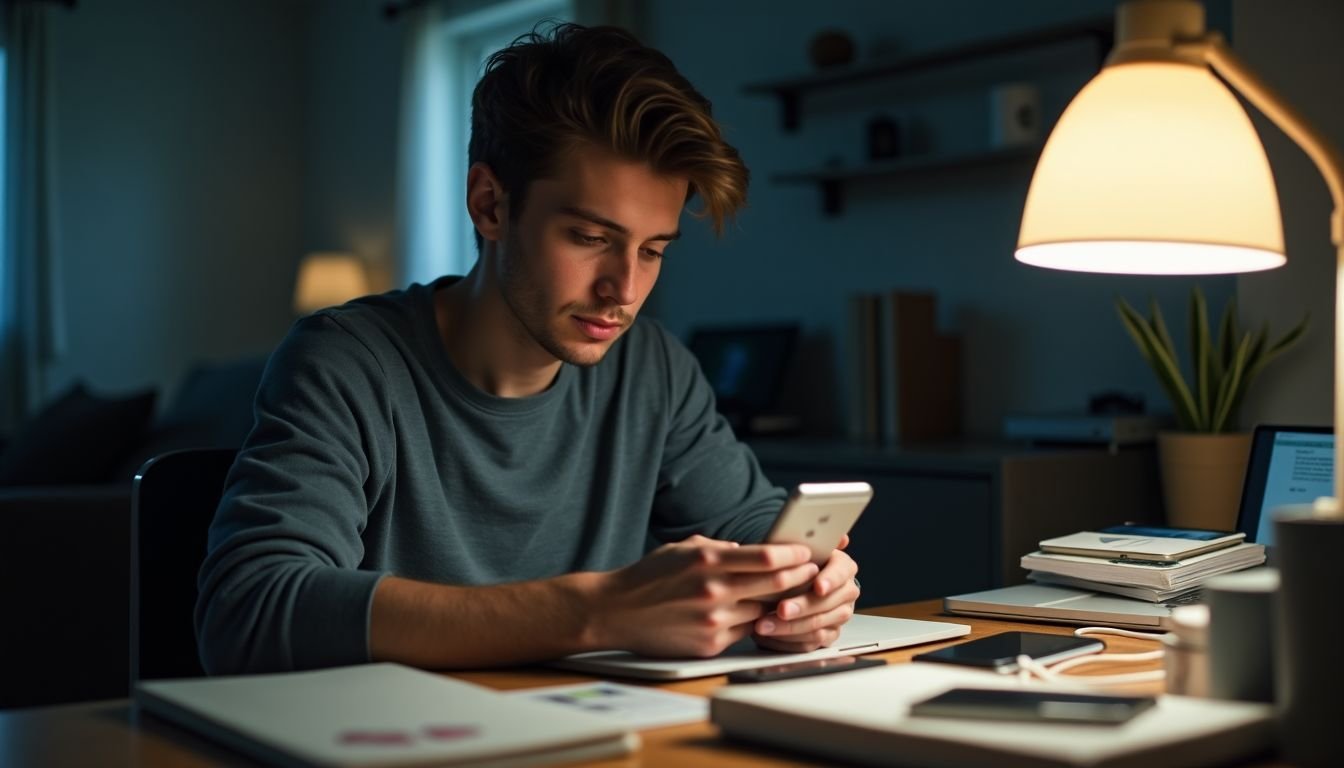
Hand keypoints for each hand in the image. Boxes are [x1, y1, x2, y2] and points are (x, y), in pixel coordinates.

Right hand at [591, 535, 818, 657]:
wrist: (615, 611)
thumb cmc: (649, 576)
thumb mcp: (683, 548)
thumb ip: (720, 548)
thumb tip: (753, 552)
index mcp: (708, 560)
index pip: (767, 557)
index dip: (793, 554)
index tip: (805, 551)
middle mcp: (714, 591)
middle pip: (776, 585)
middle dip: (799, 578)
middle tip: (811, 572)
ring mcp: (713, 621)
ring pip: (765, 611)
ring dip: (780, 604)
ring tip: (791, 595)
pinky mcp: (710, 644)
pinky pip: (745, 631)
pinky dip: (754, 621)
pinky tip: (757, 614)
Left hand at [752, 534, 858, 652]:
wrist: (790, 585)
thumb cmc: (792, 564)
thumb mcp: (796, 549)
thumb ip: (810, 543)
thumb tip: (838, 537)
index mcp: (843, 566)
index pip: (842, 571)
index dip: (830, 579)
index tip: (818, 587)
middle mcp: (846, 591)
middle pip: (827, 603)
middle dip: (802, 607)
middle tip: (781, 609)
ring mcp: (839, 615)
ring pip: (818, 625)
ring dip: (789, 627)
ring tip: (764, 625)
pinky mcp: (828, 635)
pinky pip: (811, 643)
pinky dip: (788, 641)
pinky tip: (770, 637)